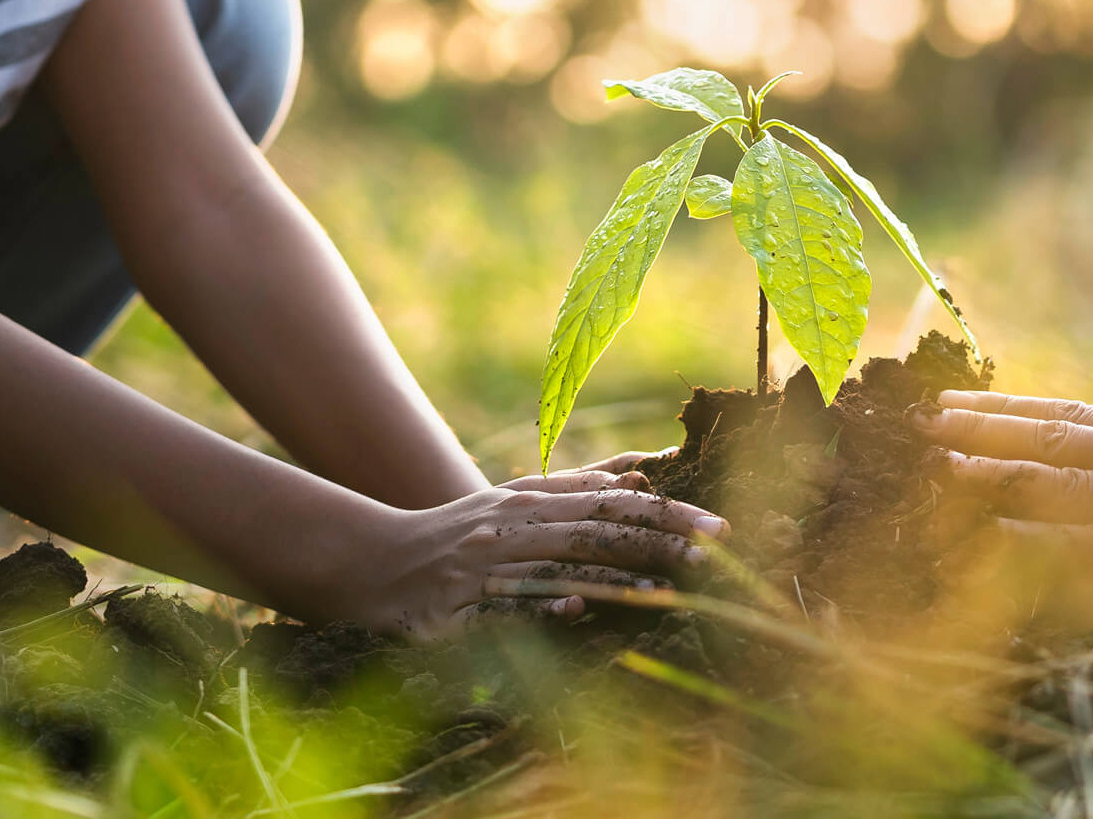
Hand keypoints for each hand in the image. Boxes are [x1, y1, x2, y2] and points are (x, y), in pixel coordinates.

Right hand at [348, 461, 725, 641]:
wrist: (372, 562)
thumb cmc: (457, 534)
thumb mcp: (515, 502)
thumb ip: (576, 489)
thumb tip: (642, 480)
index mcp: (531, 503)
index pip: (611, 504)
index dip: (667, 514)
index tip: (720, 525)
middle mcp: (512, 528)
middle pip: (594, 531)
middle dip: (657, 539)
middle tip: (715, 551)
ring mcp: (484, 569)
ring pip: (555, 567)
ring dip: (612, 577)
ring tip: (665, 585)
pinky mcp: (455, 611)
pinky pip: (501, 609)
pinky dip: (538, 607)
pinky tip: (574, 610)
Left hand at [914, 389, 1092, 623]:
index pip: (1066, 419)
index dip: (1003, 412)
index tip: (948, 404)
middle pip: (1054, 446)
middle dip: (983, 437)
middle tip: (916, 426)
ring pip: (1070, 487)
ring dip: (1004, 478)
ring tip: (941, 469)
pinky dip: (1058, 543)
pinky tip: (1008, 539)